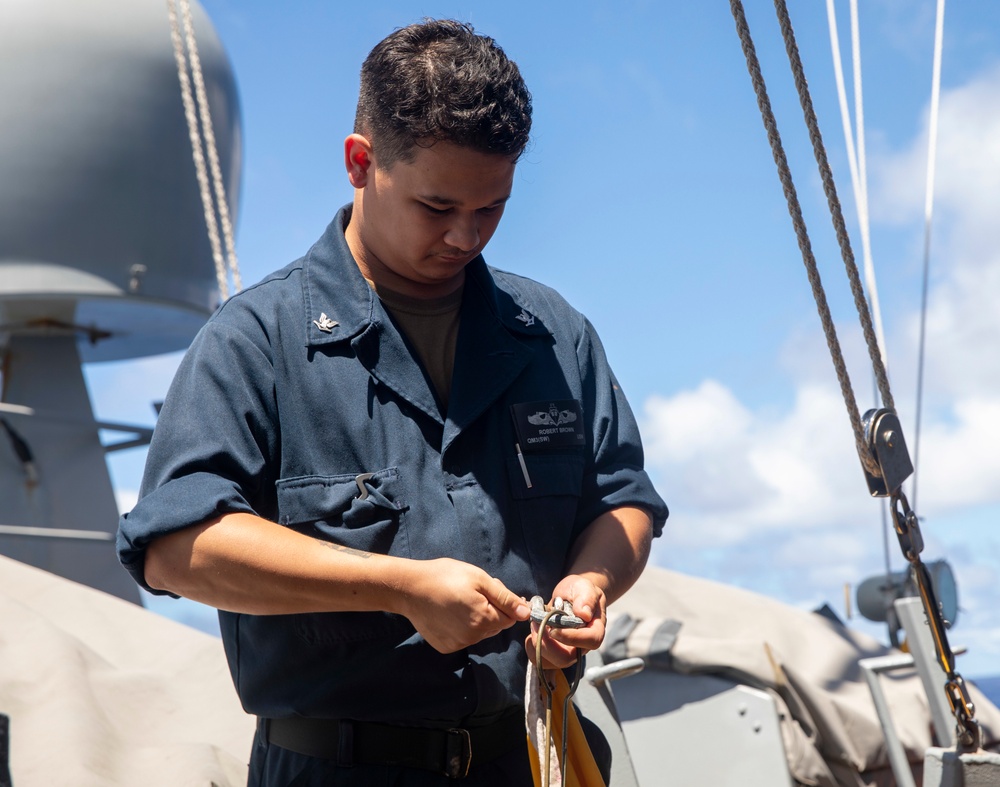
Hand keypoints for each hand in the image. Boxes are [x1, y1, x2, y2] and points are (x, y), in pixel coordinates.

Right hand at [399, 558, 529, 652]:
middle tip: (474, 590)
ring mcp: (458, 644)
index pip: (509, 617)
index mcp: (484, 620)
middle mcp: (473, 637)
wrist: (409, 588)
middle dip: (491, 609)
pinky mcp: (446, 647)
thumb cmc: (445, 577)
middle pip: (495, 625)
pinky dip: (462, 626)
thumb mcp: (479, 579)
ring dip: (477, 618)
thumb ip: (505, 598)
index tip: (491, 587)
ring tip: (460, 599)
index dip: (504, 601)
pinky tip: (449, 612)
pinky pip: (464, 637)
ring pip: (480, 632)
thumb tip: (526, 612)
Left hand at [525, 574, 606, 668]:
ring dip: (537, 645)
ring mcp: (567, 650)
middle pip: (567, 658)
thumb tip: (584, 614)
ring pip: (552, 662)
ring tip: (533, 624)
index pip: (590, 641)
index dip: (572, 638)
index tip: (554, 628)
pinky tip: (532, 631)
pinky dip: (531, 648)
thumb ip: (587, 598)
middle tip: (536, 625)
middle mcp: (582, 645)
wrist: (571, 594)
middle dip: (547, 645)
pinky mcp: (554, 651)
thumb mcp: (584, 587)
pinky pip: (541, 660)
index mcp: (595, 630)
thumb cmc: (579, 590)